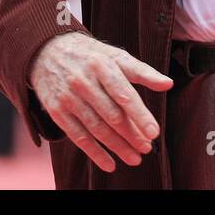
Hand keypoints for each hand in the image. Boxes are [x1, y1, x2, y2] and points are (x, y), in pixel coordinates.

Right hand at [29, 32, 173, 172]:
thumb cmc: (89, 56)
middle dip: (131, 135)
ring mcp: (68, 97)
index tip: (153, 132)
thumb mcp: (114, 56)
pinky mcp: (57, 111)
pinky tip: (110, 164)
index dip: (140, 115)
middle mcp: (83, 81)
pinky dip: (95, 153)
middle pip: (111, 115)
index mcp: (101, 65)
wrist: (46, 50)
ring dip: (117, 147)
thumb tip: (168, 84)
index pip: (123, 94)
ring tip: (134, 158)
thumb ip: (142, 71)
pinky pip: (78, 136)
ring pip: (97, 129)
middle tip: (146, 148)